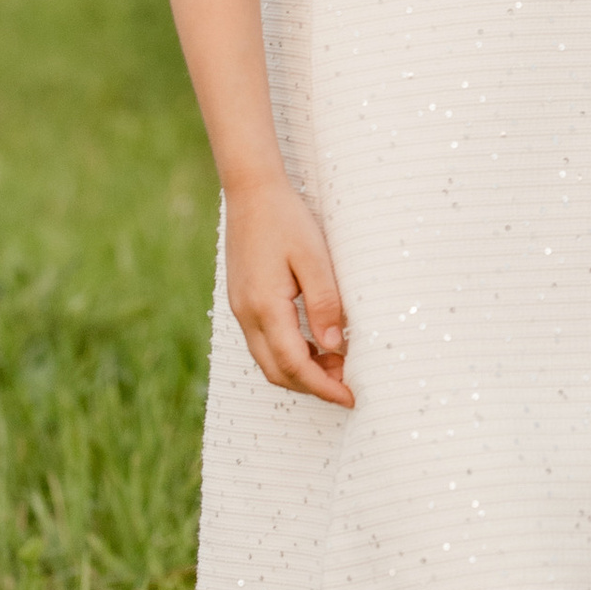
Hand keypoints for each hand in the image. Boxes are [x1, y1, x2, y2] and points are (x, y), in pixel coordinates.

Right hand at [223, 174, 354, 404]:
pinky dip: (290, 353)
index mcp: (265, 306)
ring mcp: (241, 309)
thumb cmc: (286, 219)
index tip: (350, 397)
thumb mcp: (314, 257)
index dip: (323, 387)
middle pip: (277, 371)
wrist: (251, 192)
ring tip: (338, 363)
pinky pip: (264, 342)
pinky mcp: (243, 302)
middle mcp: (247, 314)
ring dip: (301, 371)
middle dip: (313, 386)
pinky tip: (316, 343)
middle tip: (348, 385)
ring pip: (268, 360)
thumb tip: (335, 347)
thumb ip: (325, 303)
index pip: (295, 364)